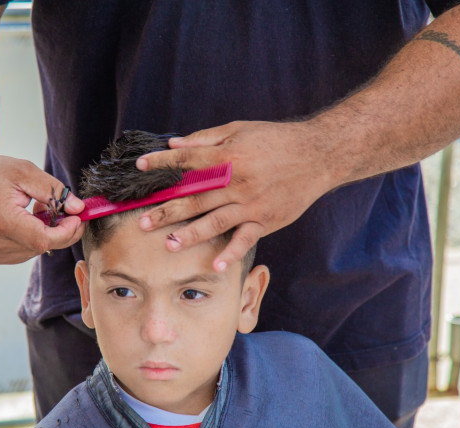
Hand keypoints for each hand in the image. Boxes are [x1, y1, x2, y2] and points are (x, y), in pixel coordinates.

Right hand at [0, 152, 85, 263]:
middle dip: (58, 229)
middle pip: (42, 246)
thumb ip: (53, 191)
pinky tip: (23, 219)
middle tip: (58, 206)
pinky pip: (22, 252)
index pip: (44, 240)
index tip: (77, 217)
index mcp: (1, 222)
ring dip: (43, 232)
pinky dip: (30, 237)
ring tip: (34, 208)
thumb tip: (78, 209)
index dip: (67, 231)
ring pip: (34, 250)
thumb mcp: (23, 172)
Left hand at [135, 120, 341, 271]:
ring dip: (190, 234)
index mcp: (228, 157)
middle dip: (166, 210)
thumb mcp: (239, 130)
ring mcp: (251, 204)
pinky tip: (215, 265)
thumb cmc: (276, 139)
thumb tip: (174, 143)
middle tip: (142, 222)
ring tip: (168, 244)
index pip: (188, 161)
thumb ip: (206, 139)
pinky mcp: (266, 220)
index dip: (163, 163)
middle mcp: (237, 182)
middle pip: (195, 198)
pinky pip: (245, 239)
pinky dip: (231, 252)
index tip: (140, 167)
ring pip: (215, 221)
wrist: (318, 154)